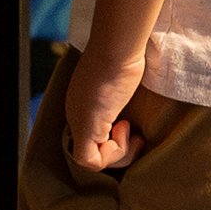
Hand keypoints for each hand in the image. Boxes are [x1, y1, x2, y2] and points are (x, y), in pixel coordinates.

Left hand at [63, 47, 145, 177]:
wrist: (117, 48)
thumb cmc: (123, 57)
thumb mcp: (121, 80)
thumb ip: (118, 97)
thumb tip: (131, 109)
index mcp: (81, 103)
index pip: (92, 138)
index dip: (113, 140)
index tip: (130, 124)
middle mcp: (75, 114)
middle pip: (92, 150)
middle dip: (117, 150)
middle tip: (135, 135)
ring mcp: (79, 122)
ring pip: (93, 159)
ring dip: (120, 153)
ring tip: (132, 131)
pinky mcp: (86, 127)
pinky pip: (91, 161)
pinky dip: (113, 154)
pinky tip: (126, 130)